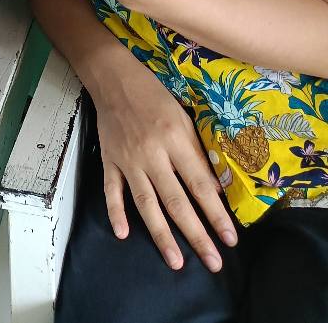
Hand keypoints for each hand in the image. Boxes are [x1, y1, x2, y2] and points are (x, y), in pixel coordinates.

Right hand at [90, 57, 237, 271]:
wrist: (113, 78)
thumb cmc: (154, 95)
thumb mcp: (184, 117)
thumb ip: (196, 152)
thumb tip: (213, 189)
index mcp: (175, 140)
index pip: (200, 184)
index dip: (216, 213)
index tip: (230, 238)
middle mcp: (152, 153)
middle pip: (176, 201)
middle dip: (196, 234)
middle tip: (213, 262)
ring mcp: (128, 159)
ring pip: (146, 204)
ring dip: (162, 235)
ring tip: (176, 261)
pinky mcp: (109, 159)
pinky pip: (112, 190)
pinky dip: (116, 212)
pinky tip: (124, 233)